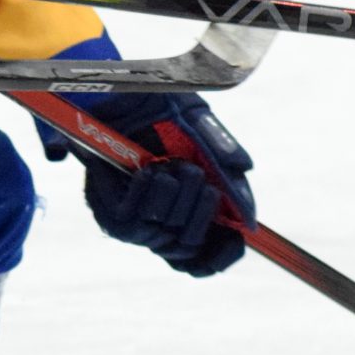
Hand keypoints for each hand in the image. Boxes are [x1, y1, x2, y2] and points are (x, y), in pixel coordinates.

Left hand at [53, 90, 254, 276]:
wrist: (110, 97)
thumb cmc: (155, 108)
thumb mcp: (195, 121)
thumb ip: (221, 145)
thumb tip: (244, 168)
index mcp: (192, 208)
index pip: (208, 257)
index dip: (223, 255)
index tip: (237, 237)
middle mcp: (164, 221)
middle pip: (192, 245)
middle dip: (201, 211)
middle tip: (193, 172)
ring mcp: (137, 221)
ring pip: (166, 236)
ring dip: (174, 199)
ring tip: (167, 165)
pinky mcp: (111, 215)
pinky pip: (133, 223)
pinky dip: (147, 195)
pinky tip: (147, 170)